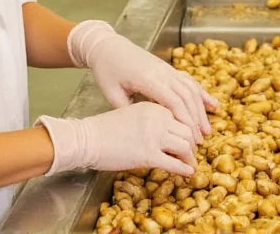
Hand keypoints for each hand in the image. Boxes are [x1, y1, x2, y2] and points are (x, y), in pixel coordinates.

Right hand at [39, 102, 196, 176]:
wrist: (86, 139)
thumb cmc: (105, 129)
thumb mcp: (131, 114)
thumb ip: (150, 119)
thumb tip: (165, 131)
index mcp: (153, 107)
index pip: (180, 116)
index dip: (187, 128)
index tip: (189, 137)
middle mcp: (157, 119)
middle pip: (187, 130)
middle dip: (192, 143)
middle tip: (193, 152)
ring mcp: (154, 136)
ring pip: (185, 146)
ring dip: (190, 156)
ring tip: (191, 163)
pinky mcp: (148, 155)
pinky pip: (174, 163)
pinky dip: (184, 168)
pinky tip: (188, 172)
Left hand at [67, 21, 218, 144]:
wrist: (108, 47)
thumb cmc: (107, 70)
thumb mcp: (111, 93)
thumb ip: (127, 110)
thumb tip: (143, 127)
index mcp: (148, 79)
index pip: (173, 101)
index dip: (185, 120)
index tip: (191, 138)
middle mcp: (162, 72)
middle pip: (186, 96)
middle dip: (196, 119)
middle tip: (201, 140)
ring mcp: (167, 69)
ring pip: (191, 89)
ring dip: (201, 109)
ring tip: (207, 128)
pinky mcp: (168, 68)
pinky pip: (189, 81)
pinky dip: (201, 93)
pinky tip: (212, 104)